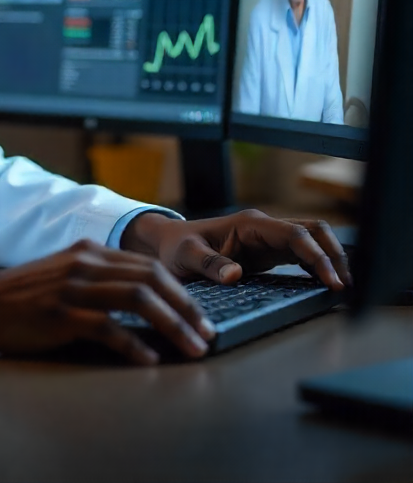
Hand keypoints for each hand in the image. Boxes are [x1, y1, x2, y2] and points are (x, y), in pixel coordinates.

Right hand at [0, 239, 215, 364]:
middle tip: (207, 335)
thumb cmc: (26, 296)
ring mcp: (74, 287)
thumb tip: (147, 304)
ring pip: (139, 300)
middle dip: (187, 309)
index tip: (201, 317)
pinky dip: (135, 344)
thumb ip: (101, 281)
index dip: (182, 293)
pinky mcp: (62, 313)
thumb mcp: (66, 275)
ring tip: (191, 349)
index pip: (150, 267)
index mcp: (90, 252)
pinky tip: (149, 360)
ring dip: (172, 326)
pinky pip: (109, 327)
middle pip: (152, 280)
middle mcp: (86, 264)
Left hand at [120, 209, 350, 288]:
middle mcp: (263, 228)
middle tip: (346, 285)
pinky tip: (326, 285)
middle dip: (334, 254)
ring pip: (313, 240)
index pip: (295, 234)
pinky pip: (302, 254)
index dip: (318, 256)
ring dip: (331, 259)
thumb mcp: (185, 256)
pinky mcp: (268, 252)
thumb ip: (209, 264)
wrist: (167, 244)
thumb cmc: (175, 248)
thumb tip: (236, 275)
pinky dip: (318, 266)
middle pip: (314, 231)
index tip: (332, 280)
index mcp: (249, 224)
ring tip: (344, 288)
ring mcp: (268, 239)